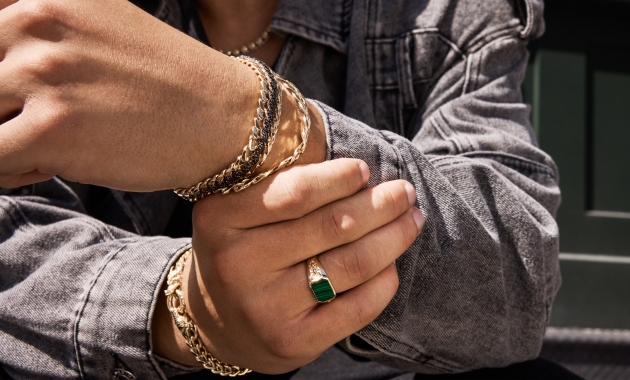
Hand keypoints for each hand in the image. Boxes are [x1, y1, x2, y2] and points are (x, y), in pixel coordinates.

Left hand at [0, 0, 268, 190]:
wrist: (222, 117)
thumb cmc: (164, 79)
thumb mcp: (97, 24)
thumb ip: (37, 30)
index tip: (15, 94)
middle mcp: (35, 24)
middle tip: (35, 120)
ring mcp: (42, 75)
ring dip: (0, 138)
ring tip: (45, 143)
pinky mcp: (51, 129)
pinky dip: (10, 169)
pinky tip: (51, 164)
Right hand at [153, 159, 424, 373]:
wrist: (218, 322)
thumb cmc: (241, 251)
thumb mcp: (238, 211)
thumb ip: (282, 187)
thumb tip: (358, 170)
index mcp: (220, 219)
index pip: (294, 192)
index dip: (339, 178)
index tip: (365, 169)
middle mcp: (238, 265)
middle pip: (331, 227)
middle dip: (381, 205)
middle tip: (405, 192)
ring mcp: (265, 308)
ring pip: (352, 264)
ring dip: (393, 238)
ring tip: (412, 220)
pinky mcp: (292, 342)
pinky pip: (357, 307)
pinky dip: (384, 281)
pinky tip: (392, 264)